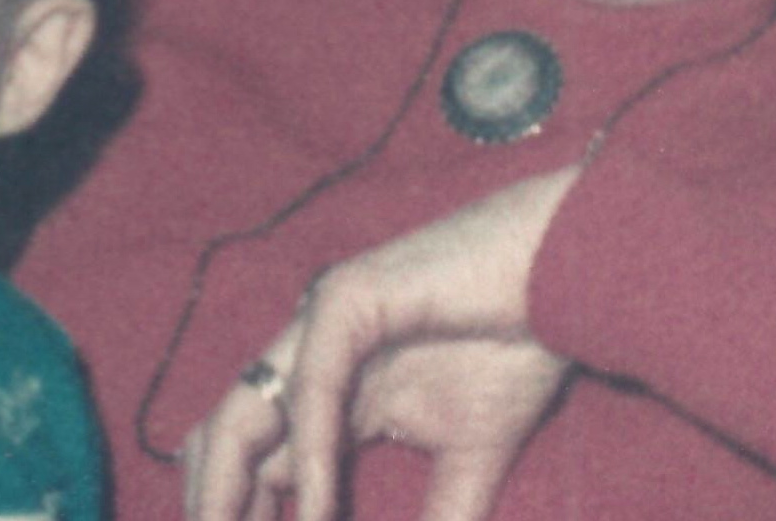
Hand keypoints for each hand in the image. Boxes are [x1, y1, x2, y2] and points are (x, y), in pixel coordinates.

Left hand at [182, 166, 581, 520]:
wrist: (562, 277)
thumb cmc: (515, 352)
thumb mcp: (469, 461)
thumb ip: (438, 517)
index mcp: (328, 394)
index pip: (256, 463)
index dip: (236, 512)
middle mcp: (307, 360)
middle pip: (228, 440)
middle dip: (213, 502)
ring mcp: (317, 326)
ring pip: (242, 412)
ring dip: (227, 489)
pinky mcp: (343, 300)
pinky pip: (312, 386)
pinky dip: (313, 455)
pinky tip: (319, 512)